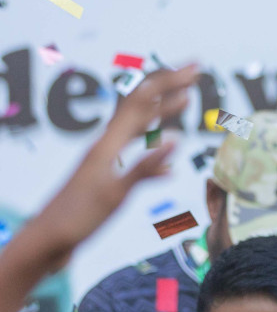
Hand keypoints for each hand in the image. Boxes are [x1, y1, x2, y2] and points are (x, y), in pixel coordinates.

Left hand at [25, 65, 197, 269]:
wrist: (47, 240)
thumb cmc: (77, 218)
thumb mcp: (114, 194)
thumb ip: (145, 168)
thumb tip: (174, 140)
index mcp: (108, 145)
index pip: (143, 104)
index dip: (170, 84)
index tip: (195, 71)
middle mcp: (105, 145)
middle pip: (140, 106)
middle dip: (168, 87)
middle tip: (195, 72)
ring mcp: (104, 159)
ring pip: (137, 126)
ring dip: (162, 110)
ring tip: (183, 99)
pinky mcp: (105, 174)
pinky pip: (134, 148)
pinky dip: (154, 144)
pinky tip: (168, 158)